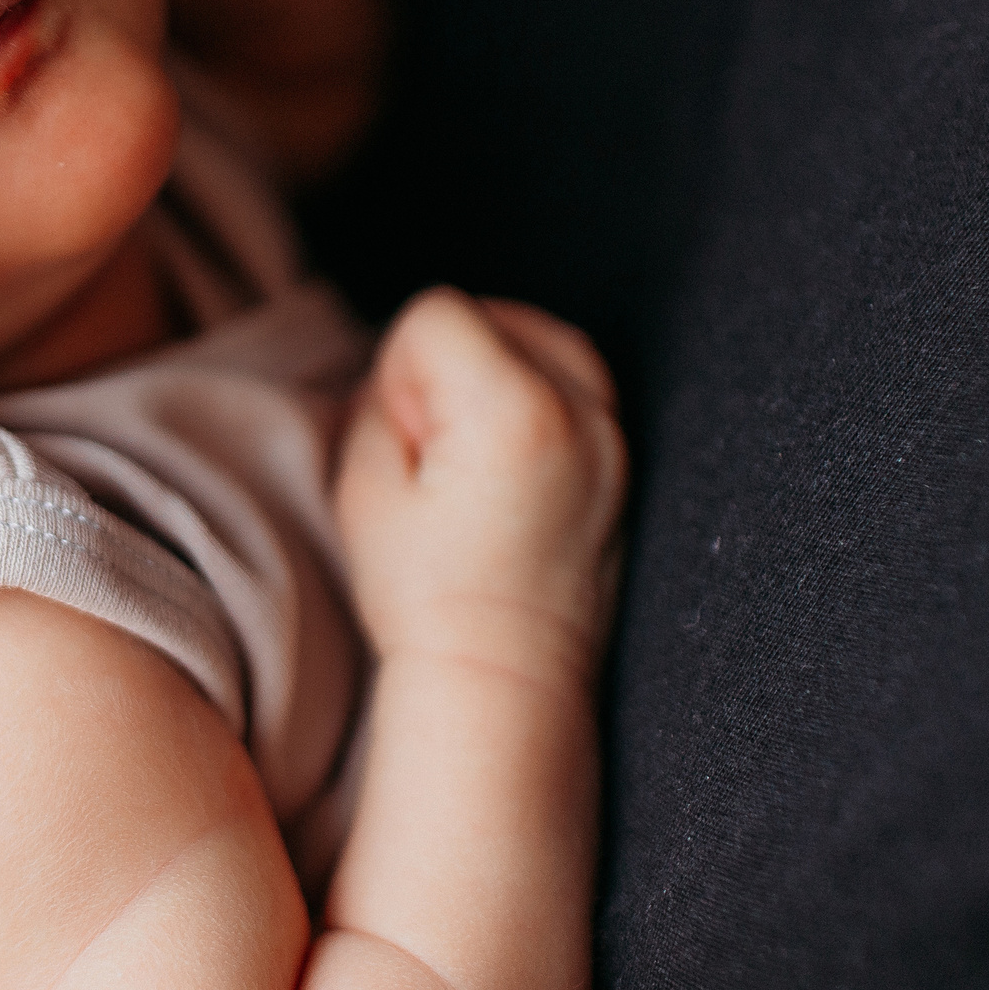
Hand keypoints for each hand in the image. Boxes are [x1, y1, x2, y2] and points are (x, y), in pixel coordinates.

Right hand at [334, 288, 627, 694]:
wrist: (506, 677)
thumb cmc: (424, 593)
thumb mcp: (364, 483)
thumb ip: (380, 396)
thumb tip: (408, 368)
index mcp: (513, 409)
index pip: (439, 312)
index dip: (402, 368)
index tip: (409, 439)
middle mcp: (579, 411)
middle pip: (497, 314)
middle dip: (453, 360)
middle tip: (438, 447)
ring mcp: (613, 438)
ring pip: (547, 339)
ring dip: (501, 369)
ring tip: (473, 445)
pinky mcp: (624, 465)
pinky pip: (580, 385)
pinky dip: (541, 396)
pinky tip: (507, 457)